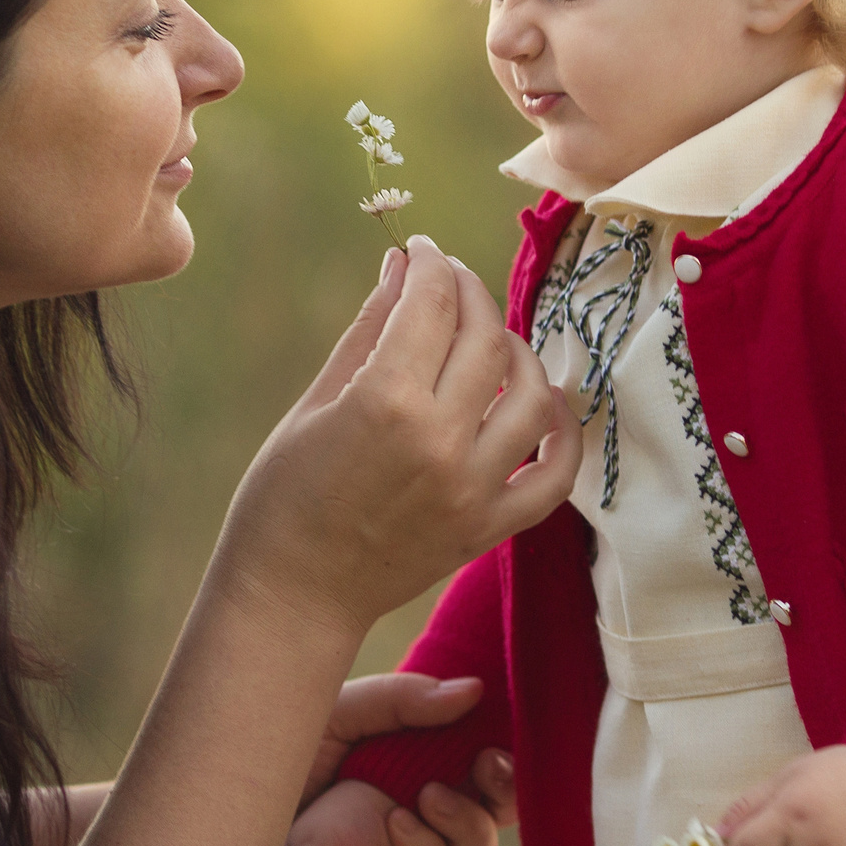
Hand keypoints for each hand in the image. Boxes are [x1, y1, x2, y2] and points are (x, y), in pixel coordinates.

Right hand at [213, 238, 577, 639]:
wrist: (293, 594)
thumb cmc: (284, 495)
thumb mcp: (317, 402)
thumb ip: (369, 330)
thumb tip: (401, 266)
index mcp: (385, 402)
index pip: (432, 305)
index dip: (431, 264)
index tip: (423, 251)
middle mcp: (439, 442)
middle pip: (485, 339)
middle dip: (469, 293)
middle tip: (449, 283)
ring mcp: (472, 489)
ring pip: (531, 395)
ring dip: (518, 351)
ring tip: (489, 340)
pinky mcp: (488, 528)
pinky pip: (554, 475)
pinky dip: (561, 434)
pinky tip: (542, 404)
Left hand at [302, 672, 492, 806]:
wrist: (232, 812)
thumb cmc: (283, 750)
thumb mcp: (340, 711)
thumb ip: (402, 699)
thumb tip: (475, 689)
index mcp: (420, 760)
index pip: (486, 764)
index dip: (505, 759)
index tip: (493, 745)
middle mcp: (423, 808)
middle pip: (495, 809)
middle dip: (504, 789)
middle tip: (484, 765)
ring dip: (468, 823)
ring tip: (427, 795)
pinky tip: (395, 824)